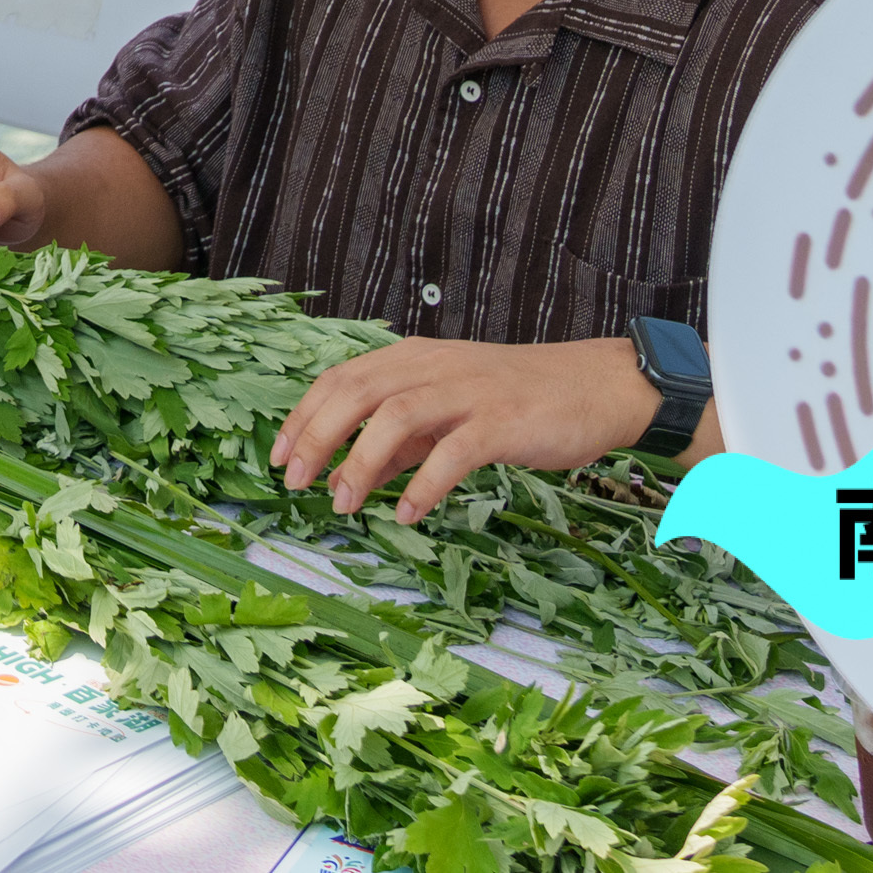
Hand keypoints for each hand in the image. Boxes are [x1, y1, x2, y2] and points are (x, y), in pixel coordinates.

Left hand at [272, 335, 668, 519]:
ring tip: (342, 504)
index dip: (302, 415)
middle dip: (316, 436)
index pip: (340, 379)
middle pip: (356, 391)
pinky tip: (408, 513)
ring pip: (396, 416)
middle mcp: (434, 366)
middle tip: (294, 481)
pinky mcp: (501, 421)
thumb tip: (342, 479)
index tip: (277, 456)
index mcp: (415, 359)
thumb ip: (397, 444)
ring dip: (360, 462)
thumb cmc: (518, 401)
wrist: (595, 386)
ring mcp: (468, 391)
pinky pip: (453, 452)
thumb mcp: (447, 415)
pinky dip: (424, 484)